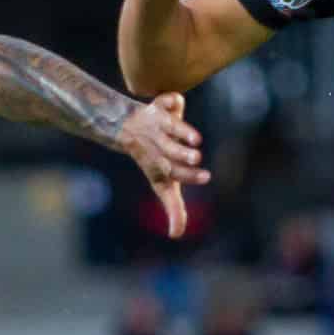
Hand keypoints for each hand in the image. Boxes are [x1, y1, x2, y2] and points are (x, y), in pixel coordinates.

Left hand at [117, 93, 209, 236]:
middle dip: (182, 154)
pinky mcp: (161, 106)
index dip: (189, 175)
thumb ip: (173, 207)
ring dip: (182, 131)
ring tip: (195, 138)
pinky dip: (171, 100)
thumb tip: (176, 235)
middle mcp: (159, 144)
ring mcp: (159, 125)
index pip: (174, 172)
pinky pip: (165, 100)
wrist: (127, 130)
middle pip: (169, 151)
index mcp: (160, 164)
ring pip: (169, 127)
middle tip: (197, 158)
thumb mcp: (163, 184)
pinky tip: (176, 101)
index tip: (206, 176)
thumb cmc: (153, 161)